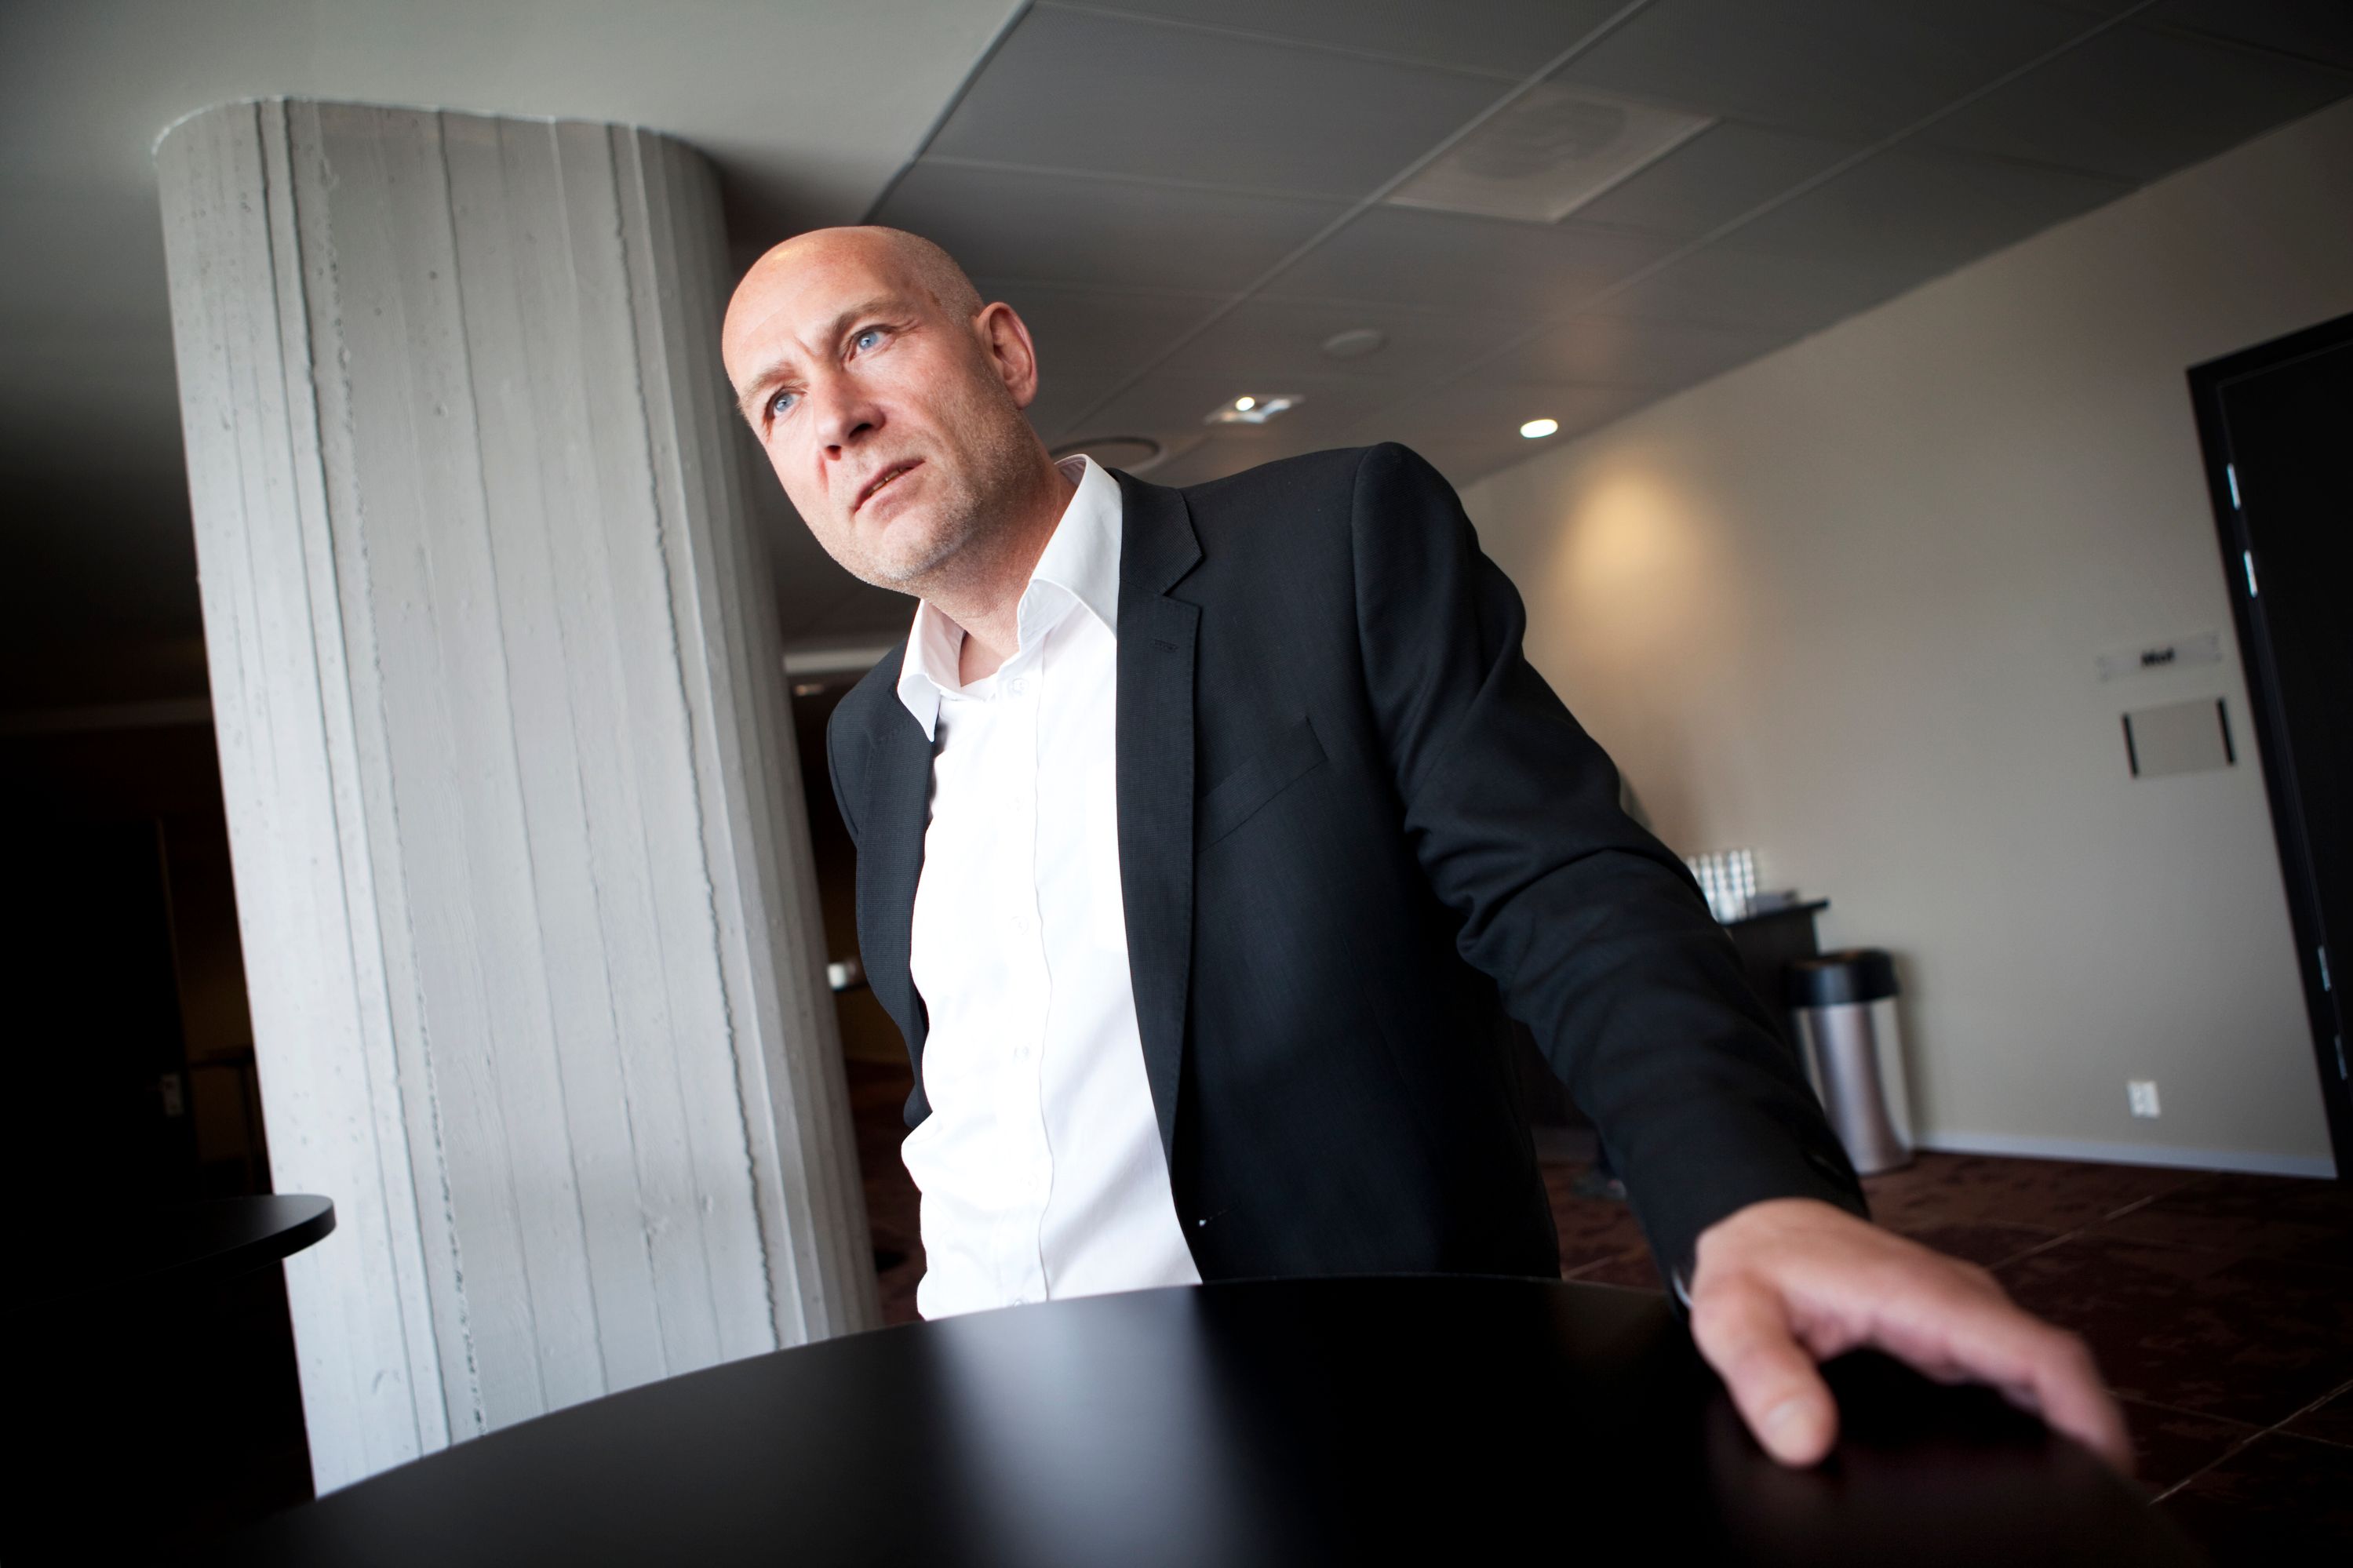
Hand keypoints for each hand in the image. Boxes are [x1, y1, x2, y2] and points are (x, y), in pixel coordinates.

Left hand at [1687, 1197, 2130, 1472]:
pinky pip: (2013, 1370)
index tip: (2109, 1471)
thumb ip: (1762, 1373)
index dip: (2088, 1413)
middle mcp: (1957, 1302)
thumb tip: (1804, 1439)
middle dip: (2088, 1436)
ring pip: (2039, 1371)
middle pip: (2055, 1371)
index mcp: (1922, 1296)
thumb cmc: (1755, 1261)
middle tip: (2093, 1508)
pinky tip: (2030, 1459)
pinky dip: (2037, 1411)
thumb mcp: (1734, 1315)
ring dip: (2066, 1424)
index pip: (2039, 1352)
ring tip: (2072, 1494)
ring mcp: (1960, 1314)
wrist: (1758, 1224)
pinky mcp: (1952, 1328)